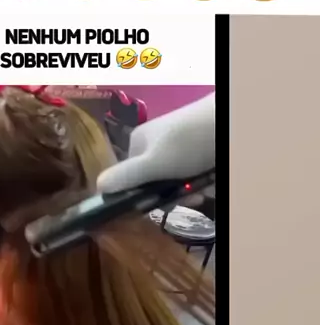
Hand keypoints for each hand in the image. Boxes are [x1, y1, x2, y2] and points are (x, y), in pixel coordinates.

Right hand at [97, 93, 214, 193]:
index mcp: (139, 144)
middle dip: (174, 194)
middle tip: (190, 195)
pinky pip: (195, 175)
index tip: (160, 203)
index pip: (131, 180)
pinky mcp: (198, 150)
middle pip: (157, 183)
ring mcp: (178, 147)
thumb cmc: (187, 142)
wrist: (228, 121)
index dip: (145, 196)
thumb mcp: (154, 163)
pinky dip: (203, 181)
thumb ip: (126, 177)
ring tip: (205, 186)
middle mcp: (156, 144)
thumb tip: (97, 187)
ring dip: (192, 190)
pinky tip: (211, 180)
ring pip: (179, 181)